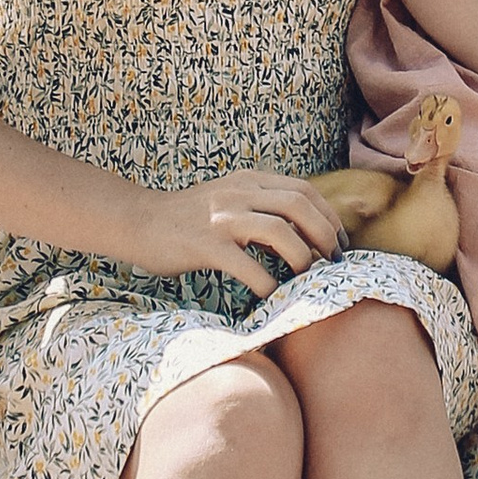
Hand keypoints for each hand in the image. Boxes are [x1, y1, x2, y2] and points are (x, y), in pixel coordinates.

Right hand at [151, 174, 345, 299]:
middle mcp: (239, 193)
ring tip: (306, 278)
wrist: (138, 221)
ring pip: (279, 231)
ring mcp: (222, 217)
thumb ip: (261, 209)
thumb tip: (302, 236)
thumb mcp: (228, 201)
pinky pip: (248, 266)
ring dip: (302, 258)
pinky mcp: (206, 244)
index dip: (329, 216)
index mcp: (249, 180)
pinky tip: (272, 297)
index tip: (339, 243)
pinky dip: (267, 284)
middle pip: (299, 205)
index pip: (304, 190)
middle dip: (325, 234)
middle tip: (332, 263)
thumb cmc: (188, 219)